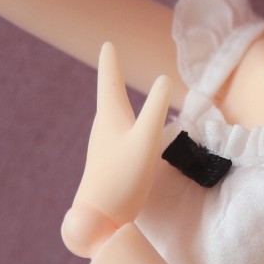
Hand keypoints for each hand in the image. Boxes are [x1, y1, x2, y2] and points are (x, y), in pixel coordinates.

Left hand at [62, 43, 173, 258]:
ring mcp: (102, 146)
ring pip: (110, 115)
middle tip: (112, 59)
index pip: (109, 82)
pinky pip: (114, 131)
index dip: (111, 62)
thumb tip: (164, 80)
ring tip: (116, 89)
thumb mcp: (147, 140)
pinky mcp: (106, 163)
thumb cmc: (122, 177)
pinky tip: (123, 133)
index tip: (108, 44)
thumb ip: (157, 109)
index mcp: (109, 117)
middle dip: (111, 77)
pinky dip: (120, 119)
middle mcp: (102, 128)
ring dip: (115, 98)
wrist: (99, 219)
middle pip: (107, 96)